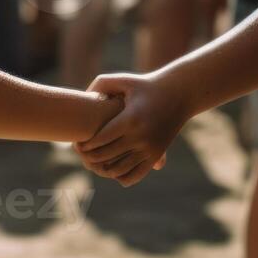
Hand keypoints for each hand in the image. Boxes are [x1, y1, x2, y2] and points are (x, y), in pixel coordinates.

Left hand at [76, 72, 190, 185]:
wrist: (179, 94)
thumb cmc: (145, 84)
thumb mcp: (123, 79)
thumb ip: (100, 85)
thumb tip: (84, 99)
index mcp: (130, 119)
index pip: (101, 139)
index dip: (86, 144)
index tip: (78, 144)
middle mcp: (141, 137)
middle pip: (107, 156)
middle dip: (90, 157)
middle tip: (81, 155)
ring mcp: (150, 149)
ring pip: (120, 170)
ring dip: (103, 169)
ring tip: (95, 162)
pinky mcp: (157, 155)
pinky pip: (136, 175)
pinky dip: (121, 177)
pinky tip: (113, 169)